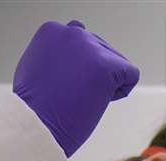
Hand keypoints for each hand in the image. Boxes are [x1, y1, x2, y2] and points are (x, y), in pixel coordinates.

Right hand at [13, 20, 138, 156]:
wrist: (35, 125)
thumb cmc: (34, 106)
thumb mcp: (37, 66)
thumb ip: (56, 53)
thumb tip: (72, 53)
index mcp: (53, 30)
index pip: (84, 43)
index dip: (78, 70)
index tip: (62, 85)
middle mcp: (71, 32)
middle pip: (102, 51)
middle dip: (94, 74)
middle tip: (72, 95)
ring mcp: (89, 47)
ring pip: (117, 62)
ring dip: (106, 83)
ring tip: (81, 97)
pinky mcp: (106, 65)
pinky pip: (131, 74)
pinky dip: (121, 91)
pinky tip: (99, 100)